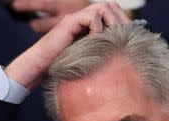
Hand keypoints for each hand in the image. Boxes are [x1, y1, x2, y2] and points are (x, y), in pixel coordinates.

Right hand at [5, 2, 130, 90]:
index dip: (121, 22)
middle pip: (109, 6)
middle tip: (122, 37)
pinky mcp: (70, 22)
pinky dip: (98, 28)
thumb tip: (121, 56)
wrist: (40, 66)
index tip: (129, 37)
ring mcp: (76, 18)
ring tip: (110, 38)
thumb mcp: (87, 58)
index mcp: (88, 25)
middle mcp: (82, 18)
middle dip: (119, 20)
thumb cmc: (61, 66)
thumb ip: (100, 52)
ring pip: (102, 8)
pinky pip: (93, 17)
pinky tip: (94, 42)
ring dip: (110, 22)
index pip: (111, 13)